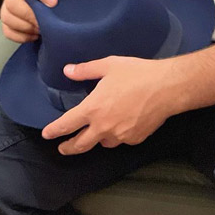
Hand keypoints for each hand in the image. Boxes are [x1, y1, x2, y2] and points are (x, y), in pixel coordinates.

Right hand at [0, 0, 57, 42]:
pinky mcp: (6, 20)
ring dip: (26, 28)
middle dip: (29, 16)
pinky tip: (35, 35)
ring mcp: (6, 5)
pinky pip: (7, 31)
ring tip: (41, 30)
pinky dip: (21, 37)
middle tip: (44, 23)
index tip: (54, 3)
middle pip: (13, 3)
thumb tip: (56, 5)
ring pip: (7, 18)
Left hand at [41, 55, 177, 154]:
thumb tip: (67, 71)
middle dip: (68, 147)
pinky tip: (120, 126)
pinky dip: (116, 136)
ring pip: (102, 143)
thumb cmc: (136, 73)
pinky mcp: (135, 139)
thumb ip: (85, 70)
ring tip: (95, 134)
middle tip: (62, 148)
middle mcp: (103, 127)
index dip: (54, 131)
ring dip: (95, 140)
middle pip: (80, 144)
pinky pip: (120, 141)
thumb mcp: (108, 65)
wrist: (167, 88)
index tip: (47, 134)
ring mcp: (120, 136)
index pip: (67, 124)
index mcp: (93, 109)